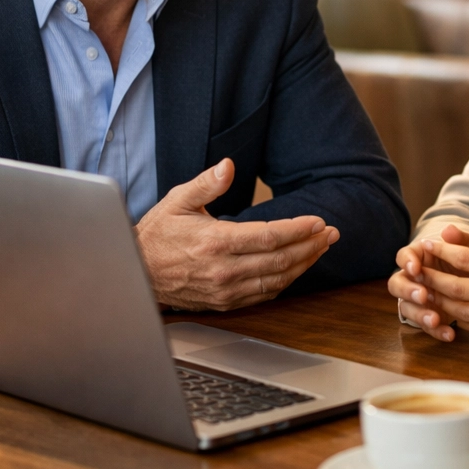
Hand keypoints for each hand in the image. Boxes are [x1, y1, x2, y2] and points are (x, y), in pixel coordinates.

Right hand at [135, 158, 338, 310]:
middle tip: (331, 234)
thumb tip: (228, 165)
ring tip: (321, 248)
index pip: (269, 237)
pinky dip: (286, 281)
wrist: (137, 272)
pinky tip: (298, 267)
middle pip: (280, 259)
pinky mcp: (226, 302)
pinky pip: (265, 294)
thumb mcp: (177, 200)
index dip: (298, 229)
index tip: (319, 222)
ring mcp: (226, 290)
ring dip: (304, 263)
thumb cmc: (159, 234)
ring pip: (277, 279)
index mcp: (214, 242)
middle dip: (311, 246)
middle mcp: (223, 270)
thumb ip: (207, 183)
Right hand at [388, 225, 468, 340]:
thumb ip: (459, 239)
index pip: (403, 256)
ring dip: (419, 315)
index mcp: (417, 257)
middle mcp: (411, 279)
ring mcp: (416, 300)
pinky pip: (424, 326)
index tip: (416, 268)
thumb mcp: (467, 247)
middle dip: (408, 291)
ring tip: (435, 320)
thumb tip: (449, 229)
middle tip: (423, 295)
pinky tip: (449, 334)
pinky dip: (436, 331)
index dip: (407, 262)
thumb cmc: (465, 260)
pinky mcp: (425, 317)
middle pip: (397, 284)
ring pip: (406, 308)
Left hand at [393, 194, 468, 341]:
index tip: (428, 244)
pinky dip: (459, 321)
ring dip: (439, 302)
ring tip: (423, 290)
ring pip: (462, 312)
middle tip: (414, 269)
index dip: (443, 252)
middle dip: (432, 277)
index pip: (467, 259)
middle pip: (456, 288)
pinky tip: (448, 312)